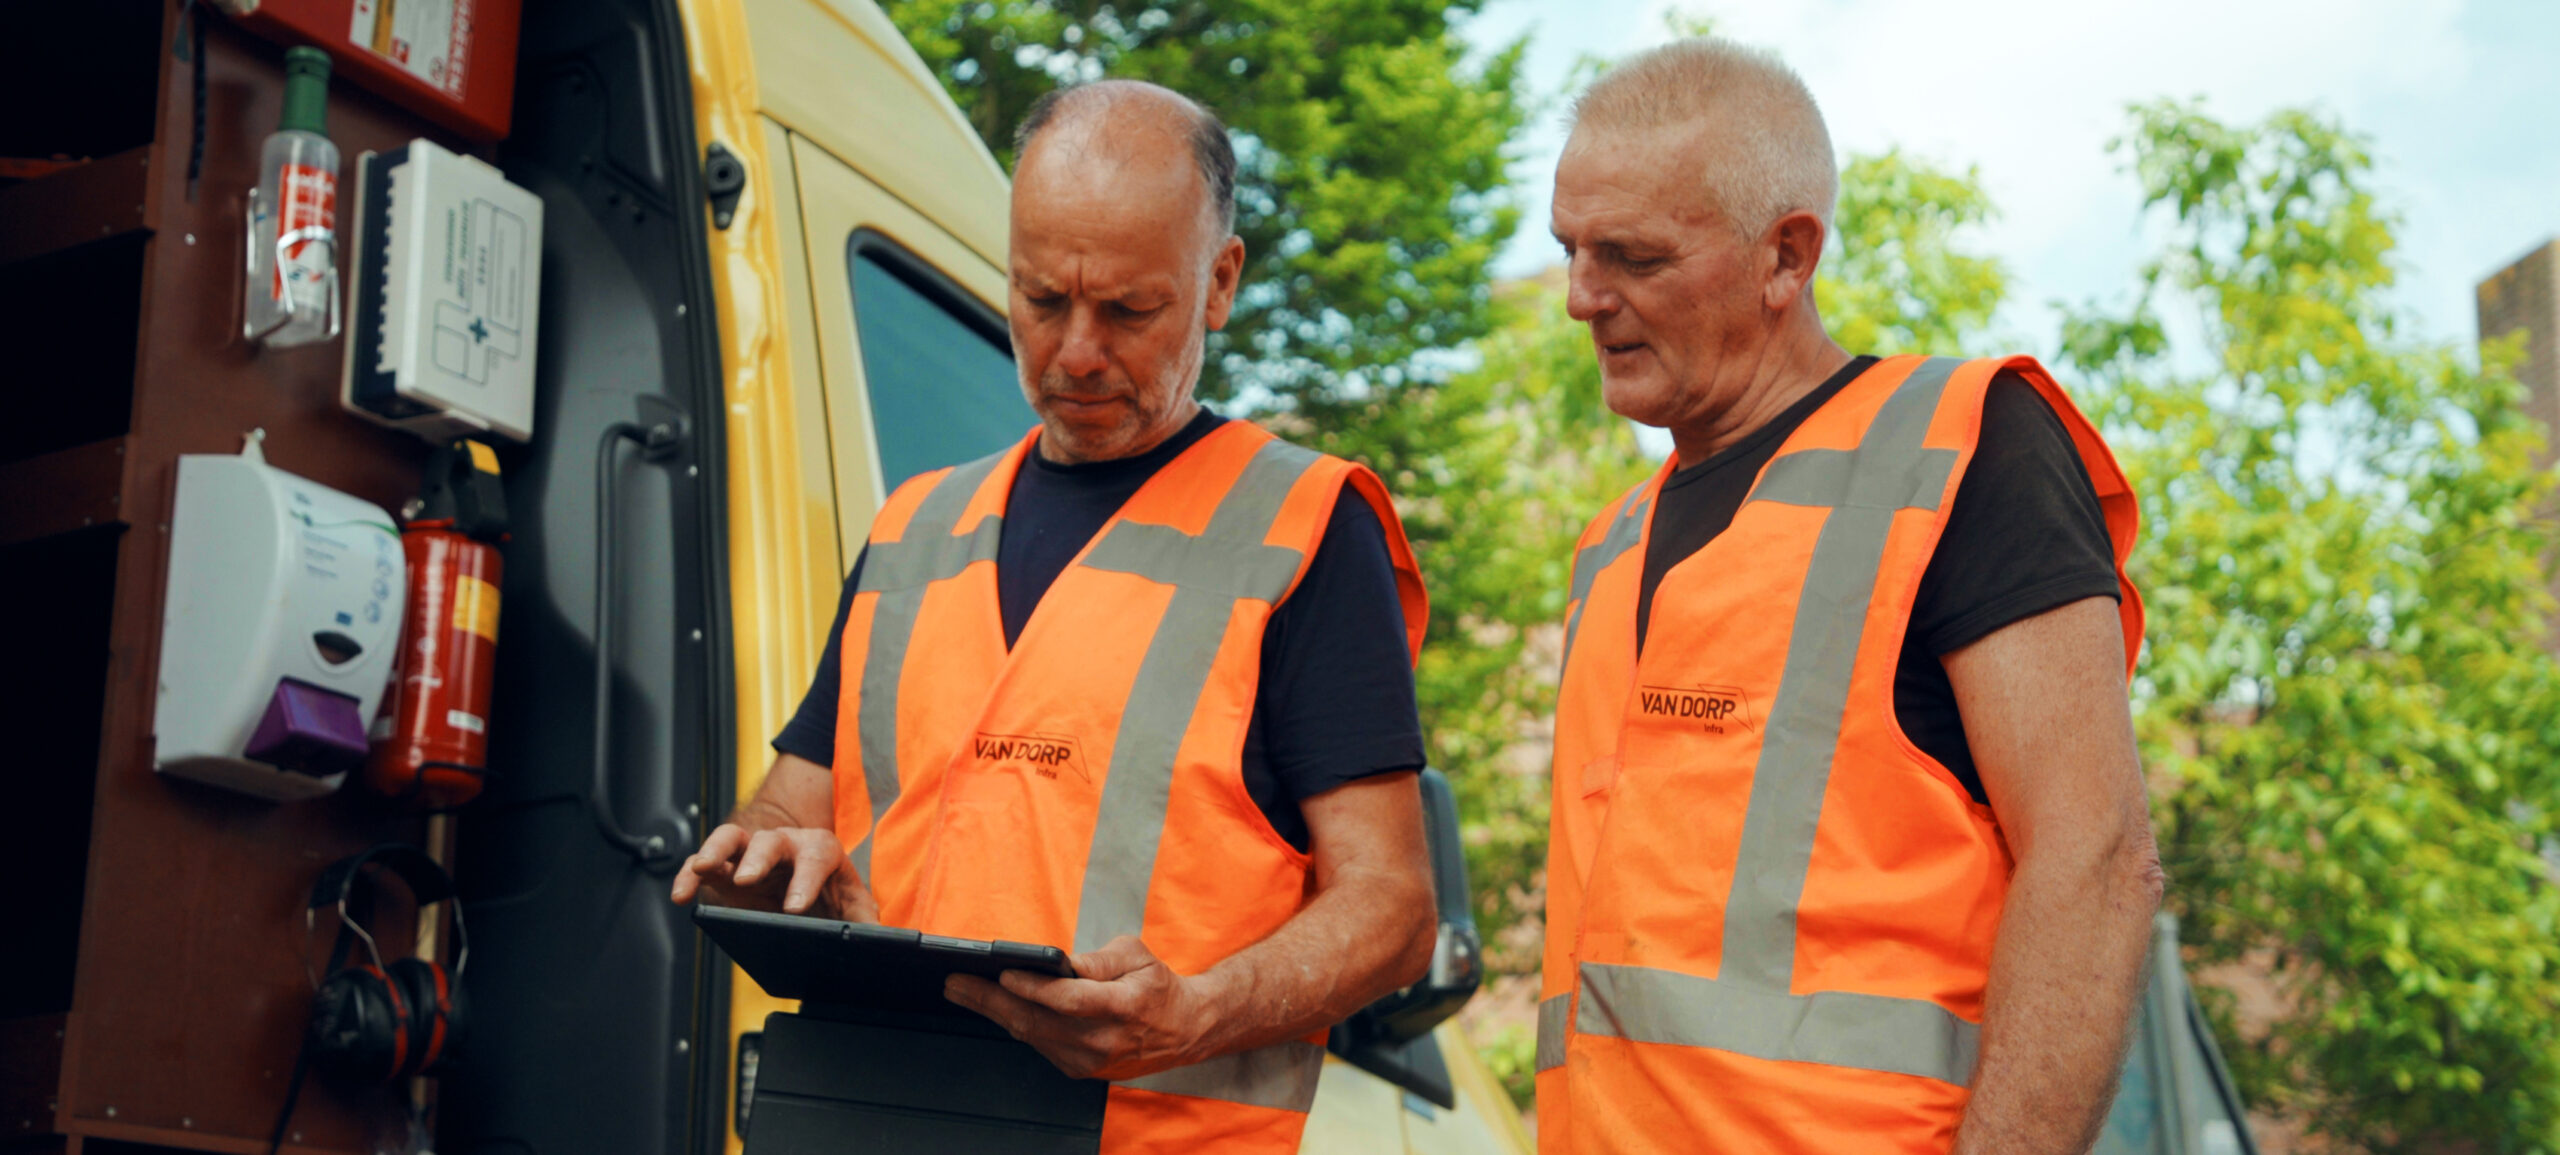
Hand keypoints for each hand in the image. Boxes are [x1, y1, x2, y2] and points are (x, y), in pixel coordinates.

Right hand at [667, 823, 879, 921]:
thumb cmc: (830, 891)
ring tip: (703, 869)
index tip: (794, 908)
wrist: (806, 884)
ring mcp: (752, 852)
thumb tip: (878, 940)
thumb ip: (864, 920)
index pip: (816, 857)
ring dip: (716, 851)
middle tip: (747, 880)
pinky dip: (689, 874)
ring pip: (731, 838)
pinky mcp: (726, 867)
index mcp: (819, 851)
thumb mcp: (852, 906)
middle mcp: (784, 845)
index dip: (805, 880)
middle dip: (759, 860)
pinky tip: (681, 894)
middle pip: (771, 842)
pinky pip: (703, 863)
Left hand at [943, 935, 1218, 1079]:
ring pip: (1032, 1036)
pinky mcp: (1081, 1069)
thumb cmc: (1158, 987)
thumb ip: (1098, 960)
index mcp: (1122, 1006)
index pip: (1069, 999)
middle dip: (990, 1001)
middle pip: (1037, 1021)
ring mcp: (1090, 1060)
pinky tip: (994, 1008)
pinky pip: (1039, 1045)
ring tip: (962, 992)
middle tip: (957, 983)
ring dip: (993, 1013)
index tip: (1003, 972)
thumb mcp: (1137, 956)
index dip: (1033, 987)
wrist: (1183, 1030)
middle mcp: (1103, 1039)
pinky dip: (1014, 1024)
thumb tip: (1060, 963)